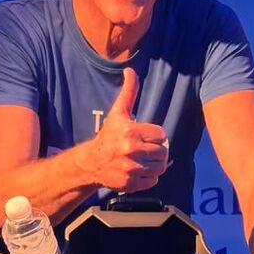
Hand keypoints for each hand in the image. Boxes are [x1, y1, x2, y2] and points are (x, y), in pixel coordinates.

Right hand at [84, 68, 168, 191]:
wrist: (91, 162)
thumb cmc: (108, 136)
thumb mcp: (118, 112)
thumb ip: (129, 92)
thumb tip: (130, 70)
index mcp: (130, 131)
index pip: (161, 135)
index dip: (155, 136)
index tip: (144, 137)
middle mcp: (130, 149)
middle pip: (162, 152)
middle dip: (156, 151)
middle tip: (144, 150)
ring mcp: (130, 168)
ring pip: (160, 167)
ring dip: (154, 164)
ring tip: (143, 160)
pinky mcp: (130, 183)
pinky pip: (153, 180)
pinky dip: (149, 177)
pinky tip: (138, 170)